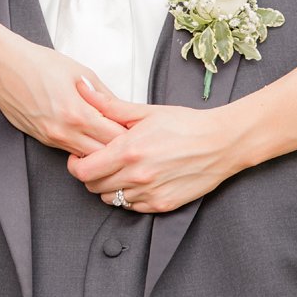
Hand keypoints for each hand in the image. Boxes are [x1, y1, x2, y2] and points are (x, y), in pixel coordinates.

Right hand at [0, 34, 127, 156]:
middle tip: (128, 136)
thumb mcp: (79, 72)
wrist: (1, 65)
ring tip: (107, 134)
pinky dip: (82, 145)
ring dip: (99, 149)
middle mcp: (63, 132)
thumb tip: (122, 110)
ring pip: (86, 157)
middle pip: (103, 155)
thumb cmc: (36, 63)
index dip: (130, 135)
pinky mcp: (41, 139)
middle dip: (118, 147)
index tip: (137, 129)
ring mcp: (51, 138)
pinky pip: (69, 150)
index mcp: (77, 114)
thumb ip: (104, 95)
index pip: (116, 138)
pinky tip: (86, 132)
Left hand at [65, 81, 244, 212]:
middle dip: (90, 174)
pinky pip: (132, 207)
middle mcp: (136, 176)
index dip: (76, 164)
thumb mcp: (144, 111)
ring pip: (110, 199)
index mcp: (128, 151)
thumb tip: (83, 89)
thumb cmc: (184, 124)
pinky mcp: (163, 205)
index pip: (83, 171)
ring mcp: (150, 193)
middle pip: (93, 187)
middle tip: (98, 161)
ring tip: (118, 170)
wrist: (221, 143)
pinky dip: (127, 197)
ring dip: (108, 186)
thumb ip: (109, 106)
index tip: (80, 155)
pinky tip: (136, 180)